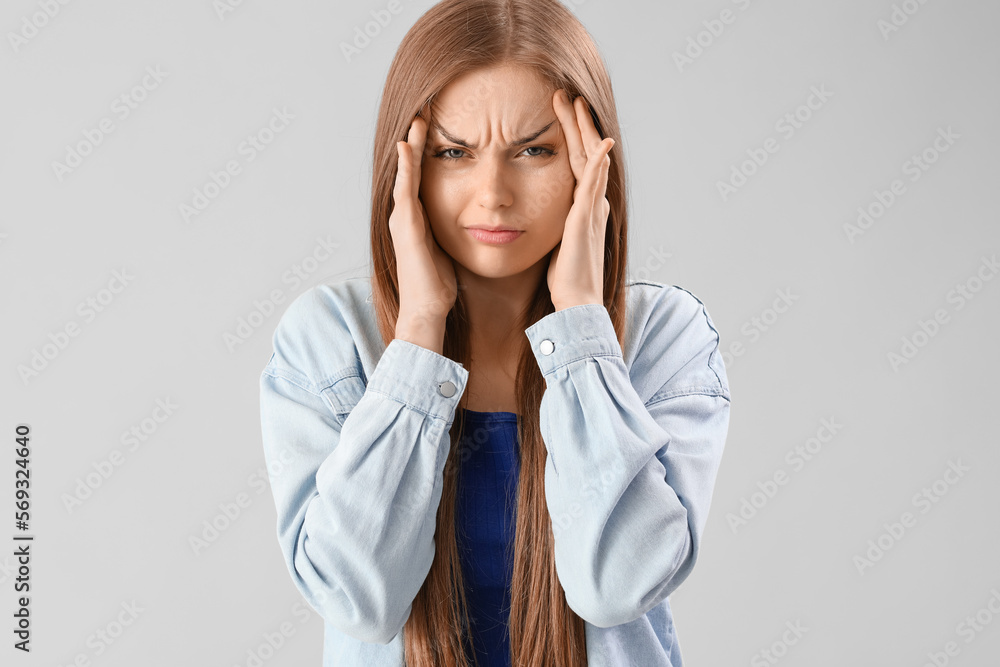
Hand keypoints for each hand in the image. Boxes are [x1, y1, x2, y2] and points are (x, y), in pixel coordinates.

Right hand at [390, 113, 457, 326]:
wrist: (427, 310)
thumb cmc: (440, 286)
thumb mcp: (450, 249)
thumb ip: (456, 231)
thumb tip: (478, 221)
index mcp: (418, 219)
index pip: (422, 178)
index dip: (428, 153)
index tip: (438, 129)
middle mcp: (406, 216)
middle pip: (411, 170)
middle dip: (416, 141)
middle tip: (423, 111)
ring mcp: (403, 220)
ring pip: (406, 174)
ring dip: (410, 145)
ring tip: (416, 118)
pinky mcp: (405, 227)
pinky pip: (406, 190)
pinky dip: (406, 167)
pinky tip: (408, 146)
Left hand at [547, 90, 614, 311]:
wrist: (578, 299)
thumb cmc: (566, 277)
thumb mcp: (557, 240)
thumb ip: (555, 222)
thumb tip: (540, 213)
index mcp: (583, 206)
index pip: (577, 162)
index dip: (571, 136)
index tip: (562, 113)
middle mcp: (592, 203)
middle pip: (584, 153)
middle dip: (576, 123)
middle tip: (568, 95)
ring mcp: (591, 208)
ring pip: (590, 159)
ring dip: (584, 130)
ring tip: (577, 103)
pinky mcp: (586, 218)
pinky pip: (594, 183)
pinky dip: (598, 162)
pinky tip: (601, 143)